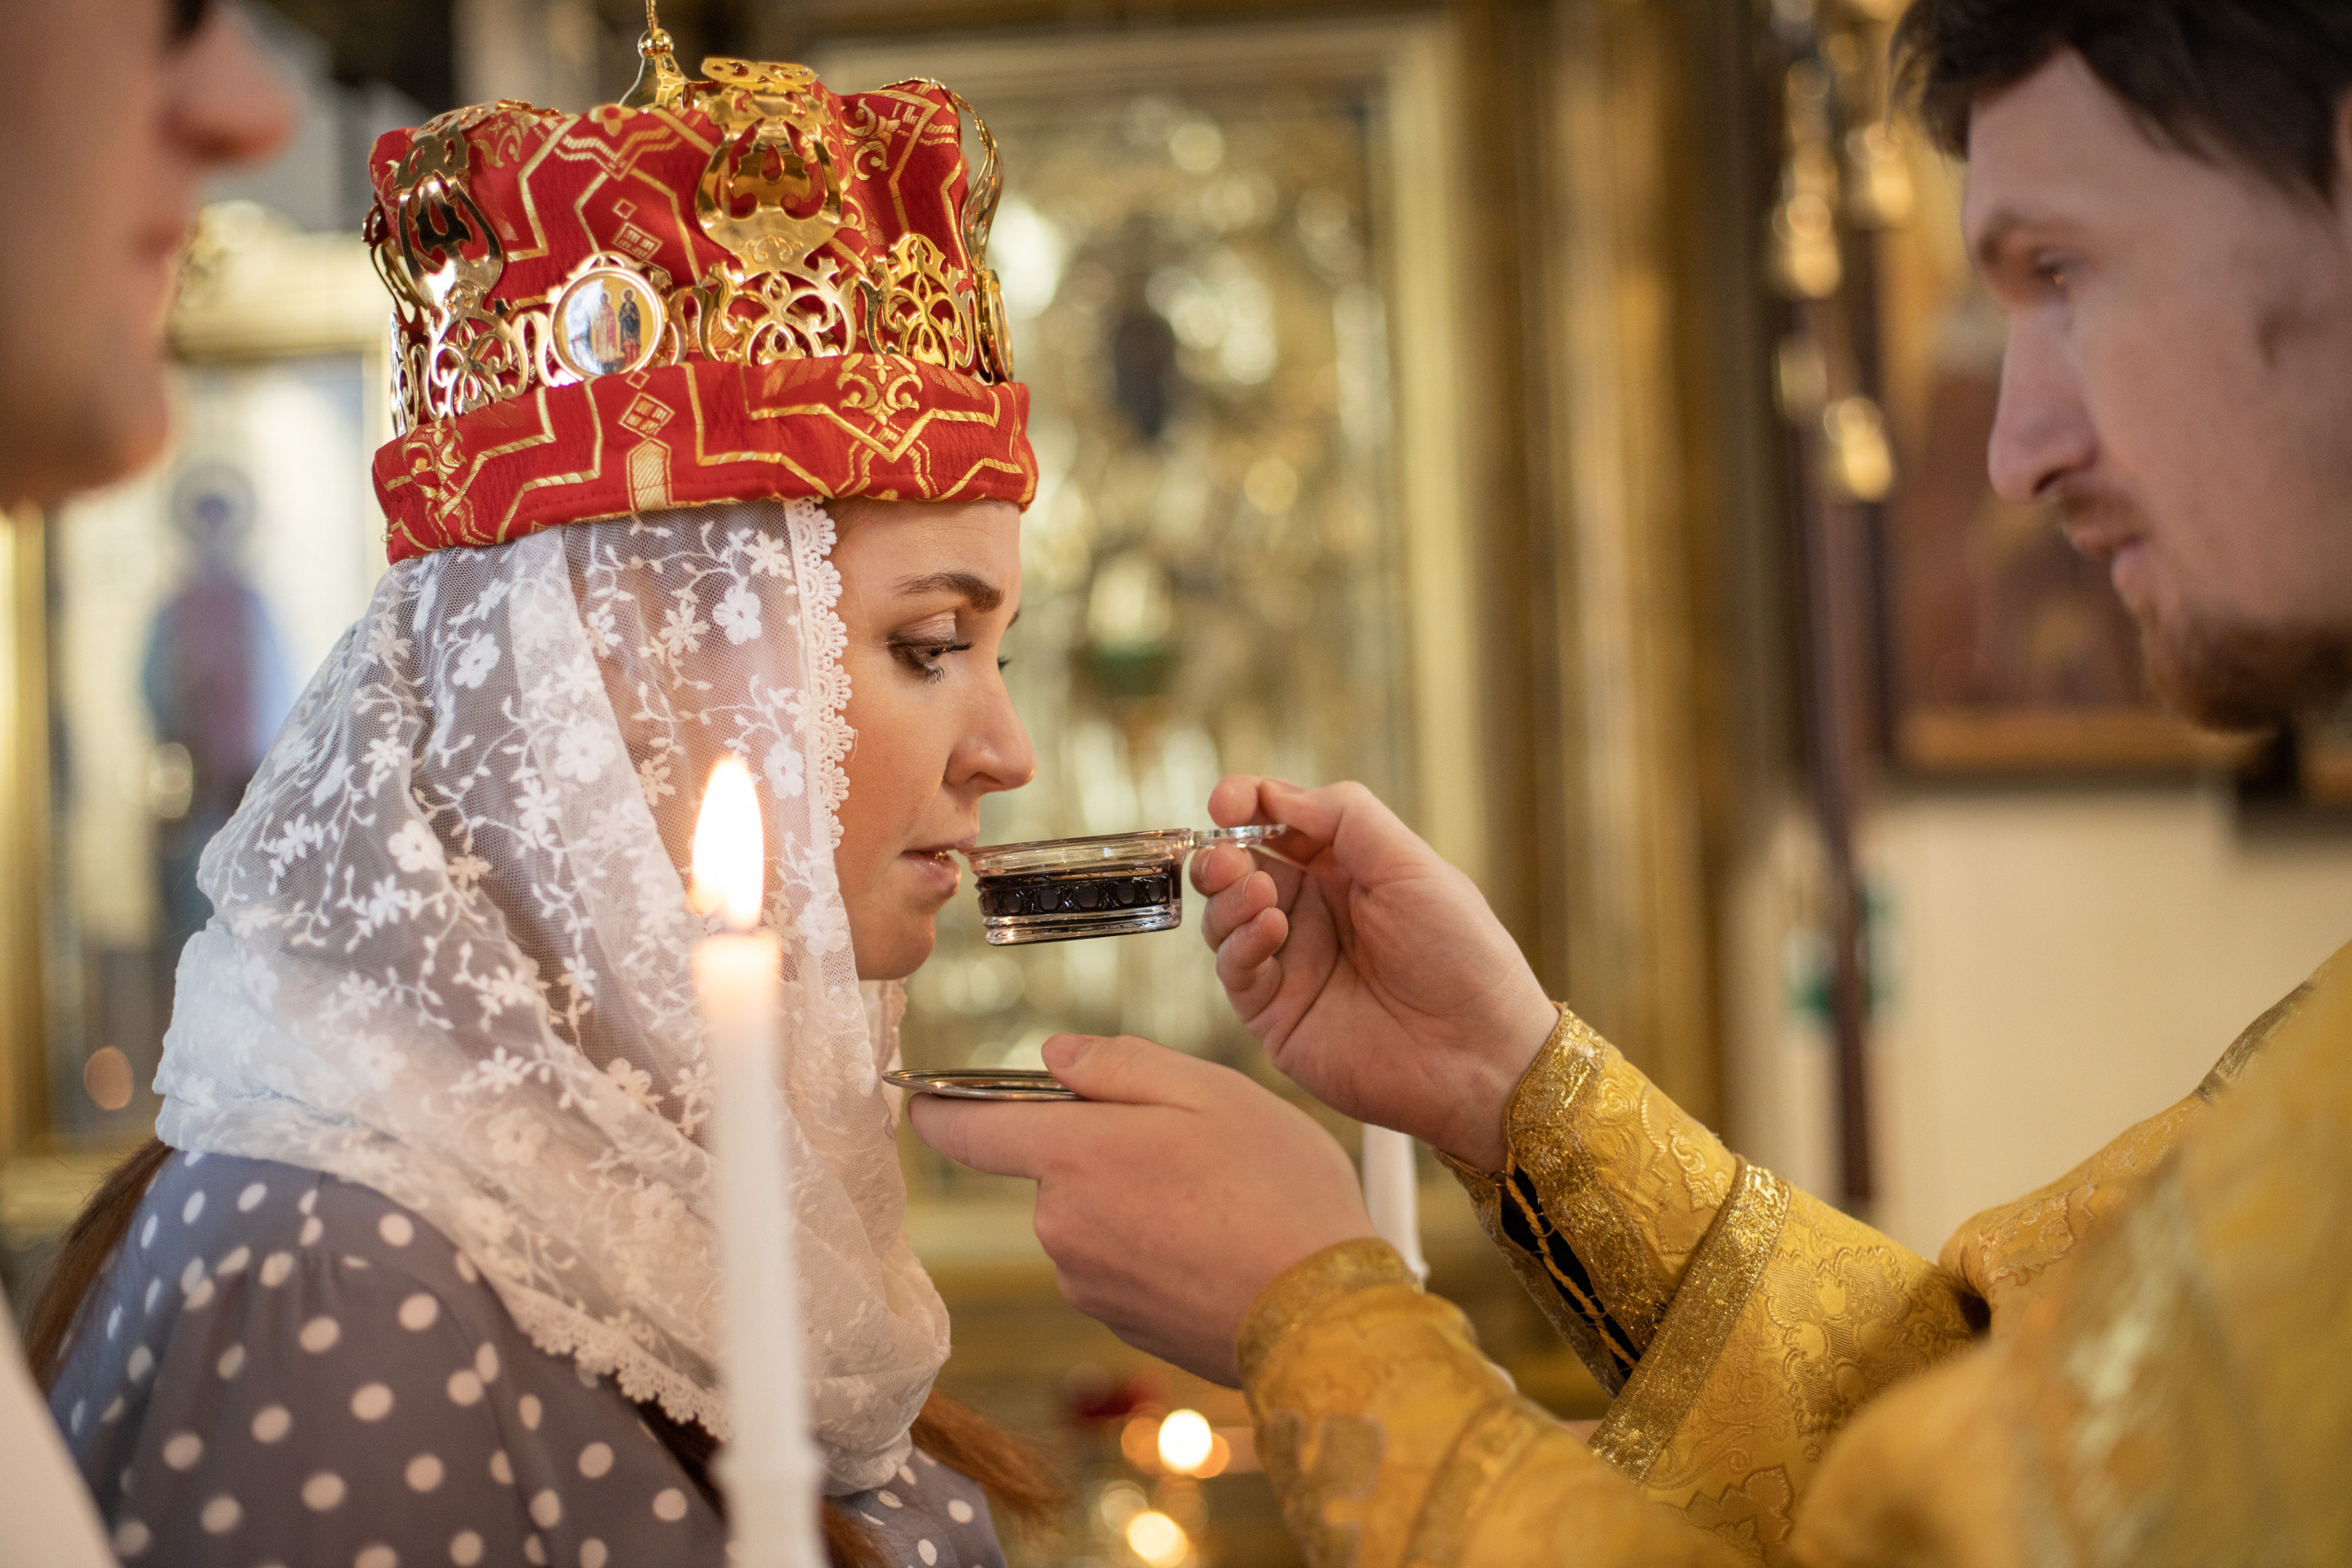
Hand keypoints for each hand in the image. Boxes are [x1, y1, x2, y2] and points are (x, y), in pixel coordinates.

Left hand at [908, 1034, 1374, 1385]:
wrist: (1319, 1317)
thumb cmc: (1278, 1191)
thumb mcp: (1211, 1091)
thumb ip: (1121, 1065)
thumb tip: (1053, 1057)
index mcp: (1075, 1155)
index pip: (966, 1129)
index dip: (937, 1105)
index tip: (918, 1093)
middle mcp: (1062, 1224)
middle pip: (1048, 1166)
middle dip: (1095, 1144)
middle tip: (1184, 1142)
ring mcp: (1086, 1282)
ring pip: (1085, 1213)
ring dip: (1127, 1197)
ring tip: (1213, 1198)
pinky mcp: (1116, 1322)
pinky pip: (1113, 1262)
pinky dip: (1149, 1245)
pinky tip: (1212, 1243)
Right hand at [1194, 777, 1556, 1170]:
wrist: (1480, 1055)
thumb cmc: (1462, 955)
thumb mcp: (1411, 865)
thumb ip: (1345, 817)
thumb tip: (1274, 794)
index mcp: (1345, 869)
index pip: (1277, 822)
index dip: (1245, 805)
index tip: (1226, 803)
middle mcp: (1312, 912)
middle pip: (1238, 867)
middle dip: (1222, 853)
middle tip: (1226, 854)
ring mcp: (1291, 962)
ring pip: (1225, 916)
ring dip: (1228, 897)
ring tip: (1258, 893)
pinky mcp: (1275, 1014)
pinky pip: (1234, 969)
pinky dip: (1241, 942)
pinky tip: (1272, 928)